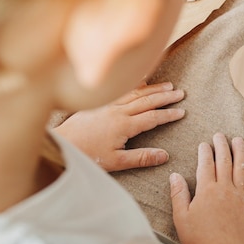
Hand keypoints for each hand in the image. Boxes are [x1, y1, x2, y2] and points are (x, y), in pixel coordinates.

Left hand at [53, 81, 184, 170]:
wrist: (61, 145)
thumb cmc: (87, 155)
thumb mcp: (116, 162)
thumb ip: (142, 158)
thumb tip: (165, 155)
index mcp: (124, 125)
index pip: (153, 117)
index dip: (169, 114)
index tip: (182, 111)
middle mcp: (118, 111)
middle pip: (147, 101)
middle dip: (165, 97)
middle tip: (180, 93)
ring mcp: (108, 105)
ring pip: (136, 93)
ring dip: (153, 88)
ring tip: (168, 85)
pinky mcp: (99, 103)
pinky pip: (120, 90)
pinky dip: (133, 85)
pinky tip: (141, 81)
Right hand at [170, 133, 243, 243]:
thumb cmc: (198, 240)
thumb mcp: (181, 217)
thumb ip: (179, 194)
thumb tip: (175, 175)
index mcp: (206, 190)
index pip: (206, 164)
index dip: (205, 151)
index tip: (204, 143)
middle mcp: (225, 189)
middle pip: (224, 160)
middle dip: (222, 145)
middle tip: (220, 135)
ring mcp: (240, 196)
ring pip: (242, 167)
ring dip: (240, 152)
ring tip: (239, 141)